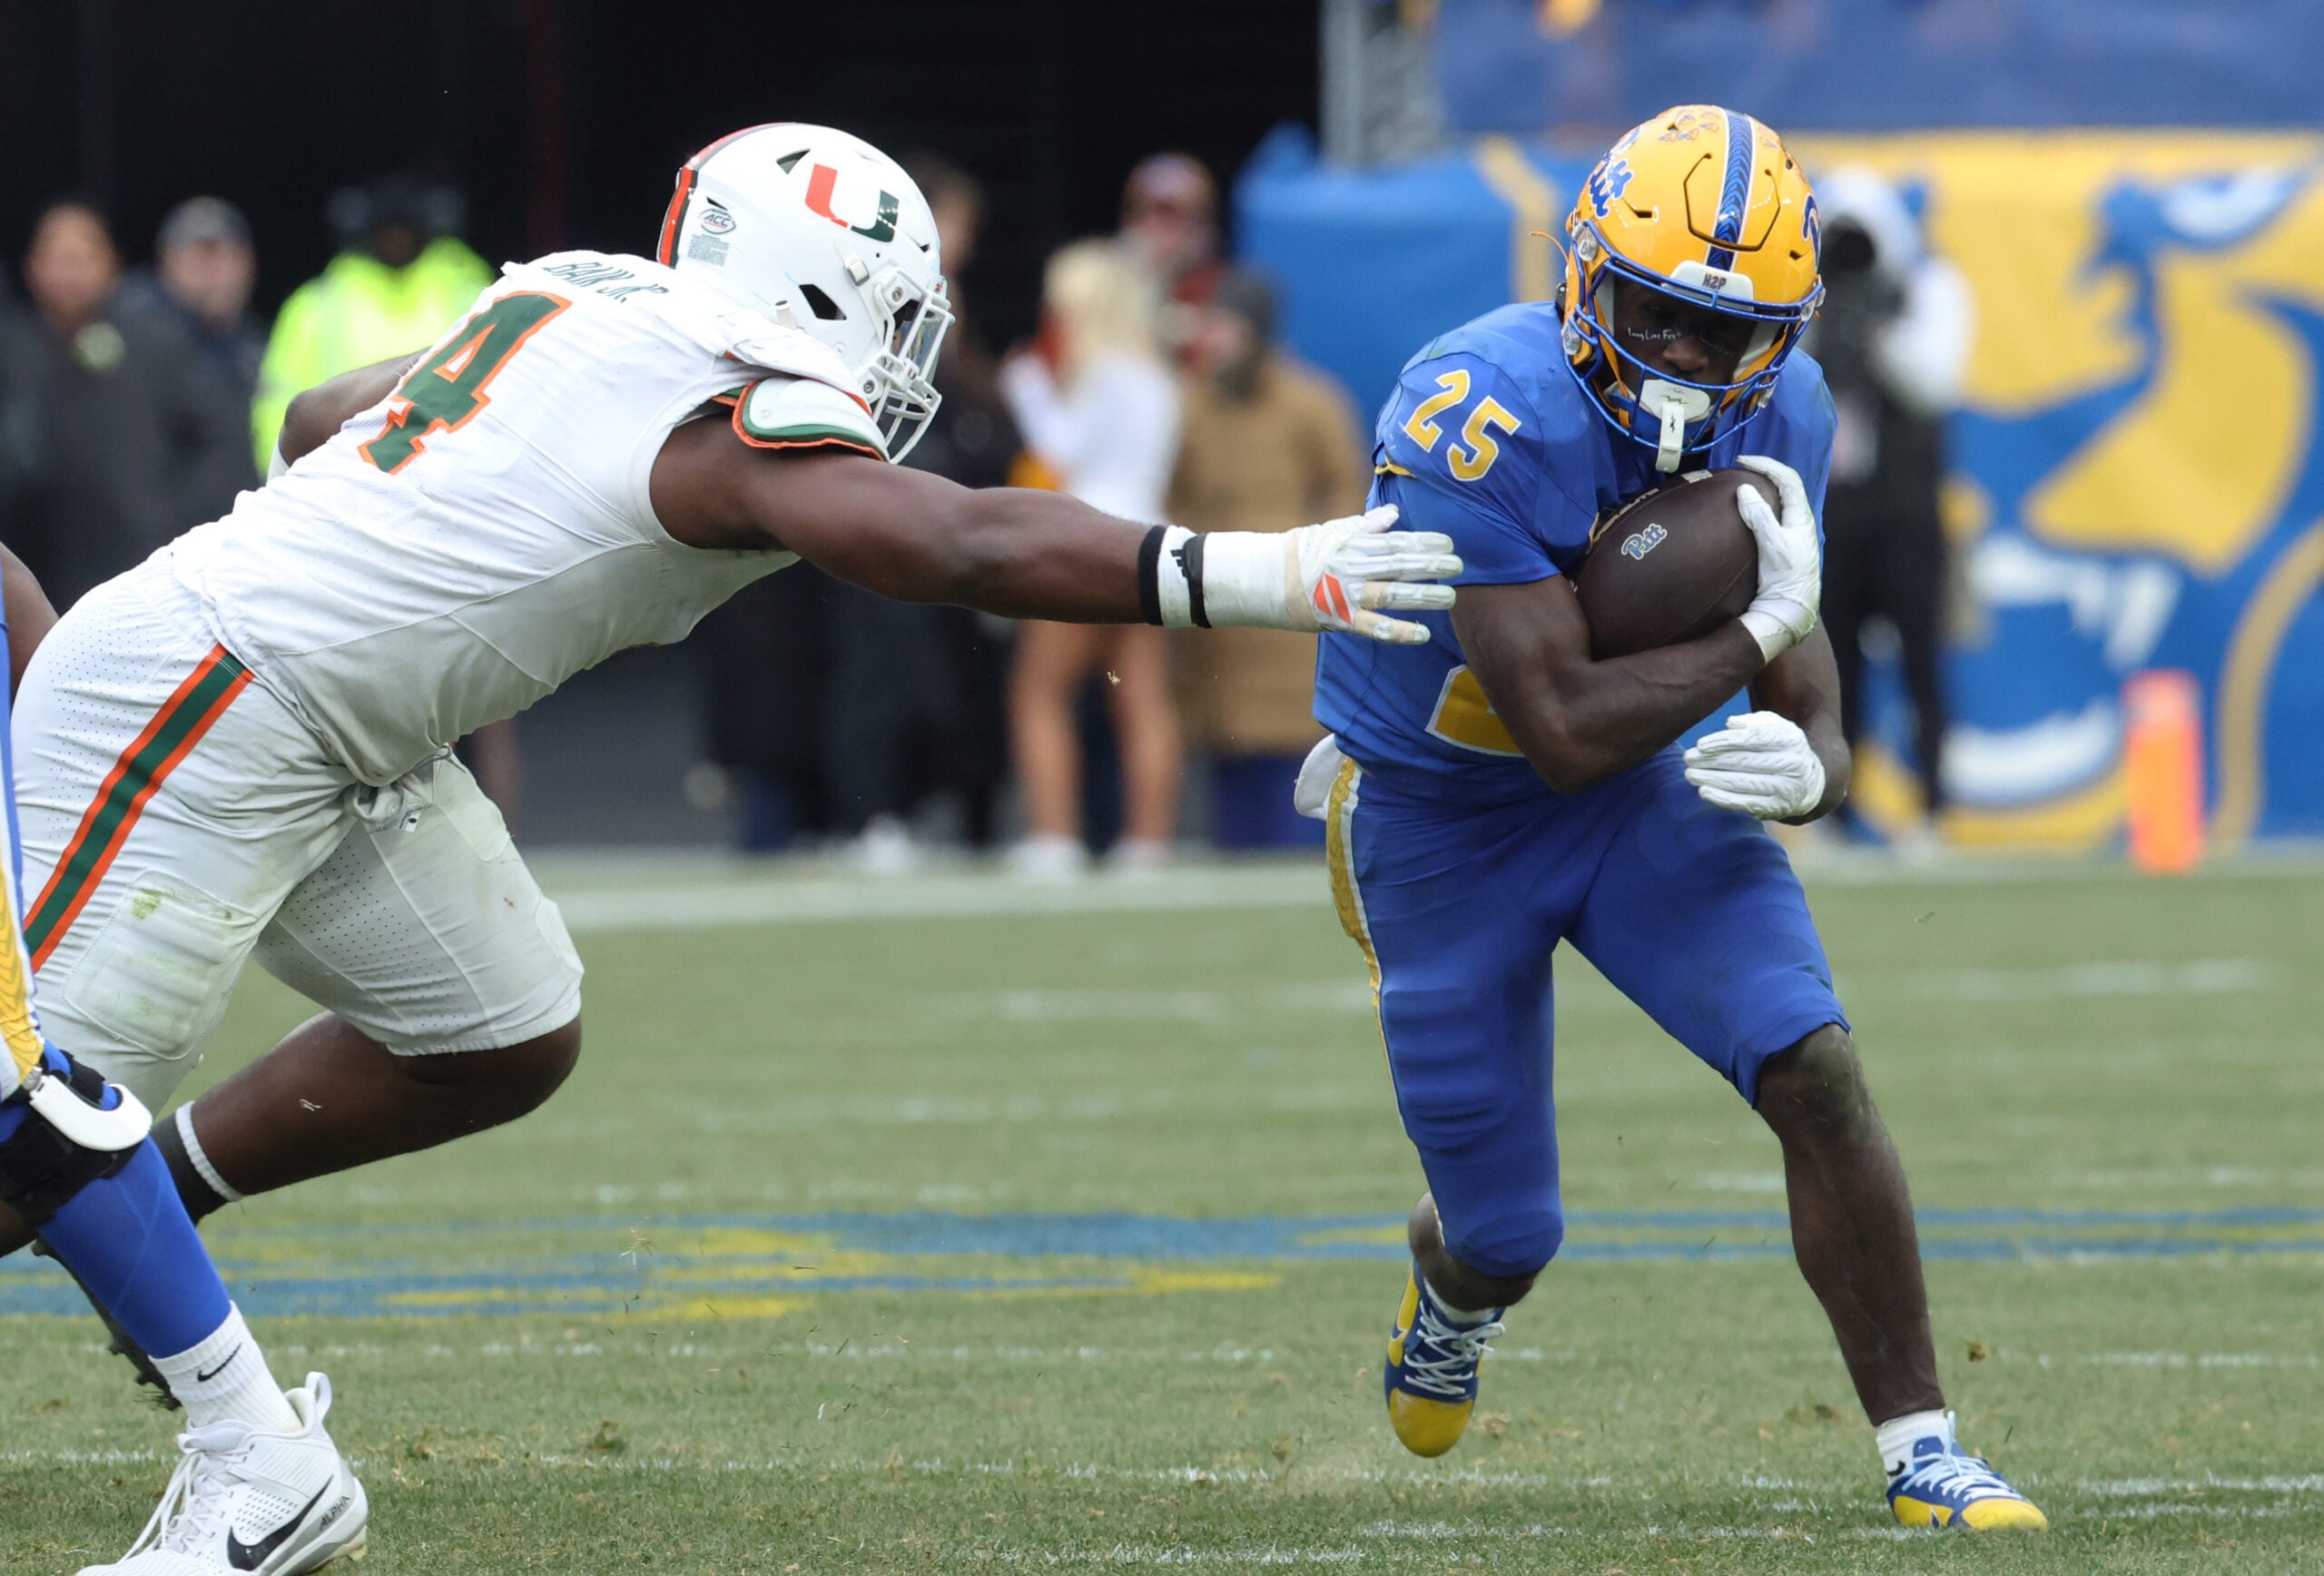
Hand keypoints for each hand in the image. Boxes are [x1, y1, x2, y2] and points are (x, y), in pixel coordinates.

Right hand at [1196, 505, 1461, 644]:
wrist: (1266, 578)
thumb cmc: (1300, 552)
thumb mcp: (1333, 531)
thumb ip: (1366, 525)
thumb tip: (1394, 515)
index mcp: (1354, 544)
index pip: (1397, 541)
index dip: (1425, 542)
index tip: (1449, 543)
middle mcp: (1354, 567)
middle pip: (1400, 565)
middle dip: (1432, 566)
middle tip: (1460, 567)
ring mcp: (1348, 594)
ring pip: (1393, 594)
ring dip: (1423, 596)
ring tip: (1450, 598)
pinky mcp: (1341, 619)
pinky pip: (1374, 628)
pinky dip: (1399, 632)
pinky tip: (1422, 634)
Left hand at [1684, 710, 1827, 819]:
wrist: (1809, 782)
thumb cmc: (1781, 748)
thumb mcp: (1775, 727)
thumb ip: (1755, 722)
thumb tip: (1731, 724)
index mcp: (1790, 739)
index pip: (1753, 739)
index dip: (1725, 742)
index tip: (1701, 745)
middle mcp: (1791, 764)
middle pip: (1744, 761)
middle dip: (1712, 760)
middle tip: (1688, 759)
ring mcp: (1785, 788)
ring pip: (1742, 783)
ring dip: (1712, 779)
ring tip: (1690, 774)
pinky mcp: (1777, 808)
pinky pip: (1746, 803)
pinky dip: (1722, 799)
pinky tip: (1704, 792)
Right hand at [1732, 454, 1819, 660]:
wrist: (1790, 611)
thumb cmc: (1786, 579)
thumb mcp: (1773, 545)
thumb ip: (1760, 516)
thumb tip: (1745, 489)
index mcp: (1801, 517)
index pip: (1788, 479)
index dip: (1767, 465)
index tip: (1743, 461)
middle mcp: (1799, 523)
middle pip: (1785, 487)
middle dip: (1765, 473)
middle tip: (1741, 469)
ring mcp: (1792, 535)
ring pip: (1779, 502)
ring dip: (1762, 489)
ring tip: (1741, 486)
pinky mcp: (1783, 547)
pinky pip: (1772, 517)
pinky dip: (1759, 507)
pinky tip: (1744, 514)